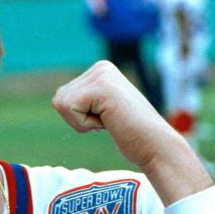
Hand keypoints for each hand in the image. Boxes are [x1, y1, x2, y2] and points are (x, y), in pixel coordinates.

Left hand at [52, 60, 183, 168]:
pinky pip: (70, 109)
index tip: (107, 119)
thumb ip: (85, 101)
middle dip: (79, 120)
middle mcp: (101, 67)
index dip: (79, 118)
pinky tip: (109, 122)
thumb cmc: (132, 136)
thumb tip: (58, 98)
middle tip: (109, 121)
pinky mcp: (100, 87)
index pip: (63, 97)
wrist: (155, 146)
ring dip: (82, 122)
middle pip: (59, 99)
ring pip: (61, 104)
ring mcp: (102, 74)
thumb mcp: (103, 111)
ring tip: (110, 121)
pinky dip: (85, 124)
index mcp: (101, 71)